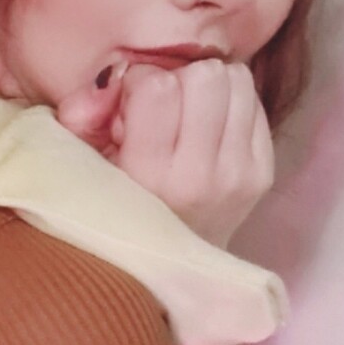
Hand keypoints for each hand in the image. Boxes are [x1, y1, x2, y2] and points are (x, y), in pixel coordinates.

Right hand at [57, 58, 273, 248]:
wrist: (166, 269)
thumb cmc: (116, 207)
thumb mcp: (81, 162)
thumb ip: (83, 112)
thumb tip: (115, 75)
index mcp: (149, 175)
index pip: (158, 87)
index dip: (141, 83)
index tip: (132, 107)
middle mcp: (199, 176)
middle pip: (207, 77)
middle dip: (181, 80)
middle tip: (166, 109)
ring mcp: (238, 175)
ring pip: (237, 80)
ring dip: (210, 88)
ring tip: (189, 116)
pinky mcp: (262, 174)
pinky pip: (254, 103)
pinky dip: (231, 105)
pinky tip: (210, 131)